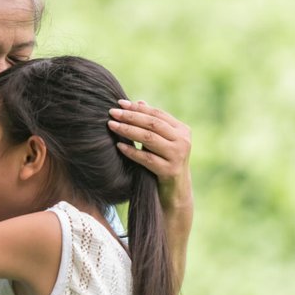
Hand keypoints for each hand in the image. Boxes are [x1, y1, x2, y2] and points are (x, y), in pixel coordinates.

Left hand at [109, 99, 192, 215]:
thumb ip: (153, 124)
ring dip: (128, 130)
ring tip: (112, 125)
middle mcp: (183, 141)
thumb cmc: (165, 162)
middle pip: (153, 124)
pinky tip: (118, 146)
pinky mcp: (169, 171)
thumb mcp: (161, 142)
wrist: (176, 192)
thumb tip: (138, 101)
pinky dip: (132, 151)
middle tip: (112, 112)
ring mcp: (177, 156)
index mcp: (182, 130)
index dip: (138, 108)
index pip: (157, 114)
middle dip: (131, 116)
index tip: (120, 103)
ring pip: (149, 139)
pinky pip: (147, 158)